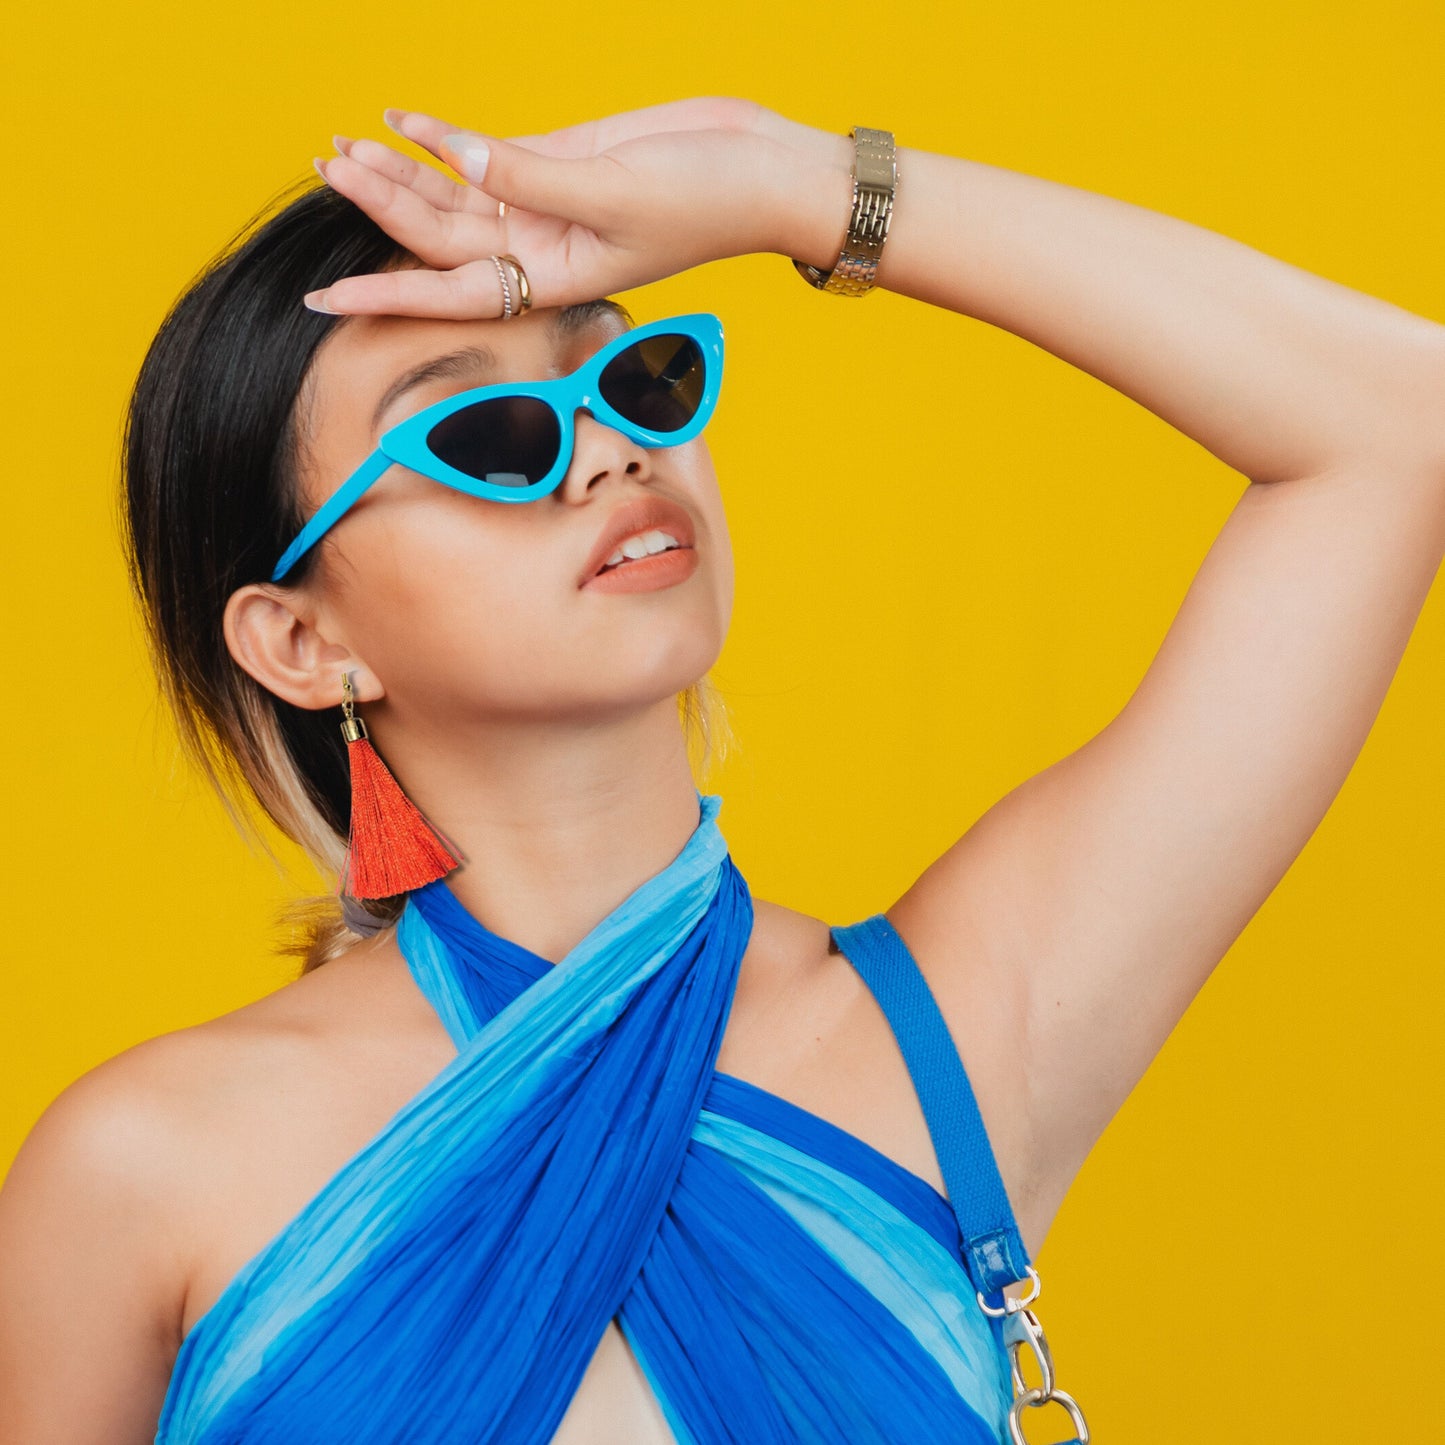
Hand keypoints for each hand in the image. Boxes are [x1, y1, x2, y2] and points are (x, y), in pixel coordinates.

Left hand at [306, 97, 852, 318]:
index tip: (322, 298)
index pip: (447, 288)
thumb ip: (528, 175)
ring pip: (454, 193)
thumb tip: (452, 151)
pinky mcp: (558, 161)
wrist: (763, 168)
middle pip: (440, 233)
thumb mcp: (616, 191)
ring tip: (339, 147)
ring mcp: (545, 204)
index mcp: (551, 278)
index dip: (383, 291)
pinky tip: (400, 120)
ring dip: (399, 173)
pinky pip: (484, 153)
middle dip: (380, 205)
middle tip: (325, 166)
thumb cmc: (709, 198)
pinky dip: (442, 137)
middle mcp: (539, 249)